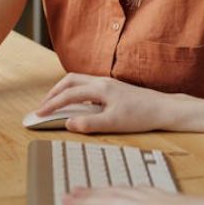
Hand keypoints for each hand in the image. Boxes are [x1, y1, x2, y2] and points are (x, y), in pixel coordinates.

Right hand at [34, 73, 176, 132]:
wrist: (164, 109)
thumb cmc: (142, 116)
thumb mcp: (113, 123)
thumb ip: (89, 123)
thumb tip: (68, 123)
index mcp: (100, 88)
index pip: (68, 94)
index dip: (51, 104)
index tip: (39, 114)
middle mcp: (102, 82)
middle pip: (70, 80)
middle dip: (54, 92)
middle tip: (44, 106)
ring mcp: (108, 83)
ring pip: (79, 81)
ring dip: (64, 90)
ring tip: (56, 104)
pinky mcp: (114, 88)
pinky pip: (88, 85)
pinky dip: (76, 92)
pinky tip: (78, 104)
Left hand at [64, 187, 203, 204]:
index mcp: (164, 197)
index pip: (132, 190)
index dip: (113, 189)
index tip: (101, 188)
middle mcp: (151, 199)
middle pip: (114, 192)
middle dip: (92, 192)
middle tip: (73, 190)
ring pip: (105, 202)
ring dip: (83, 202)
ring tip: (66, 201)